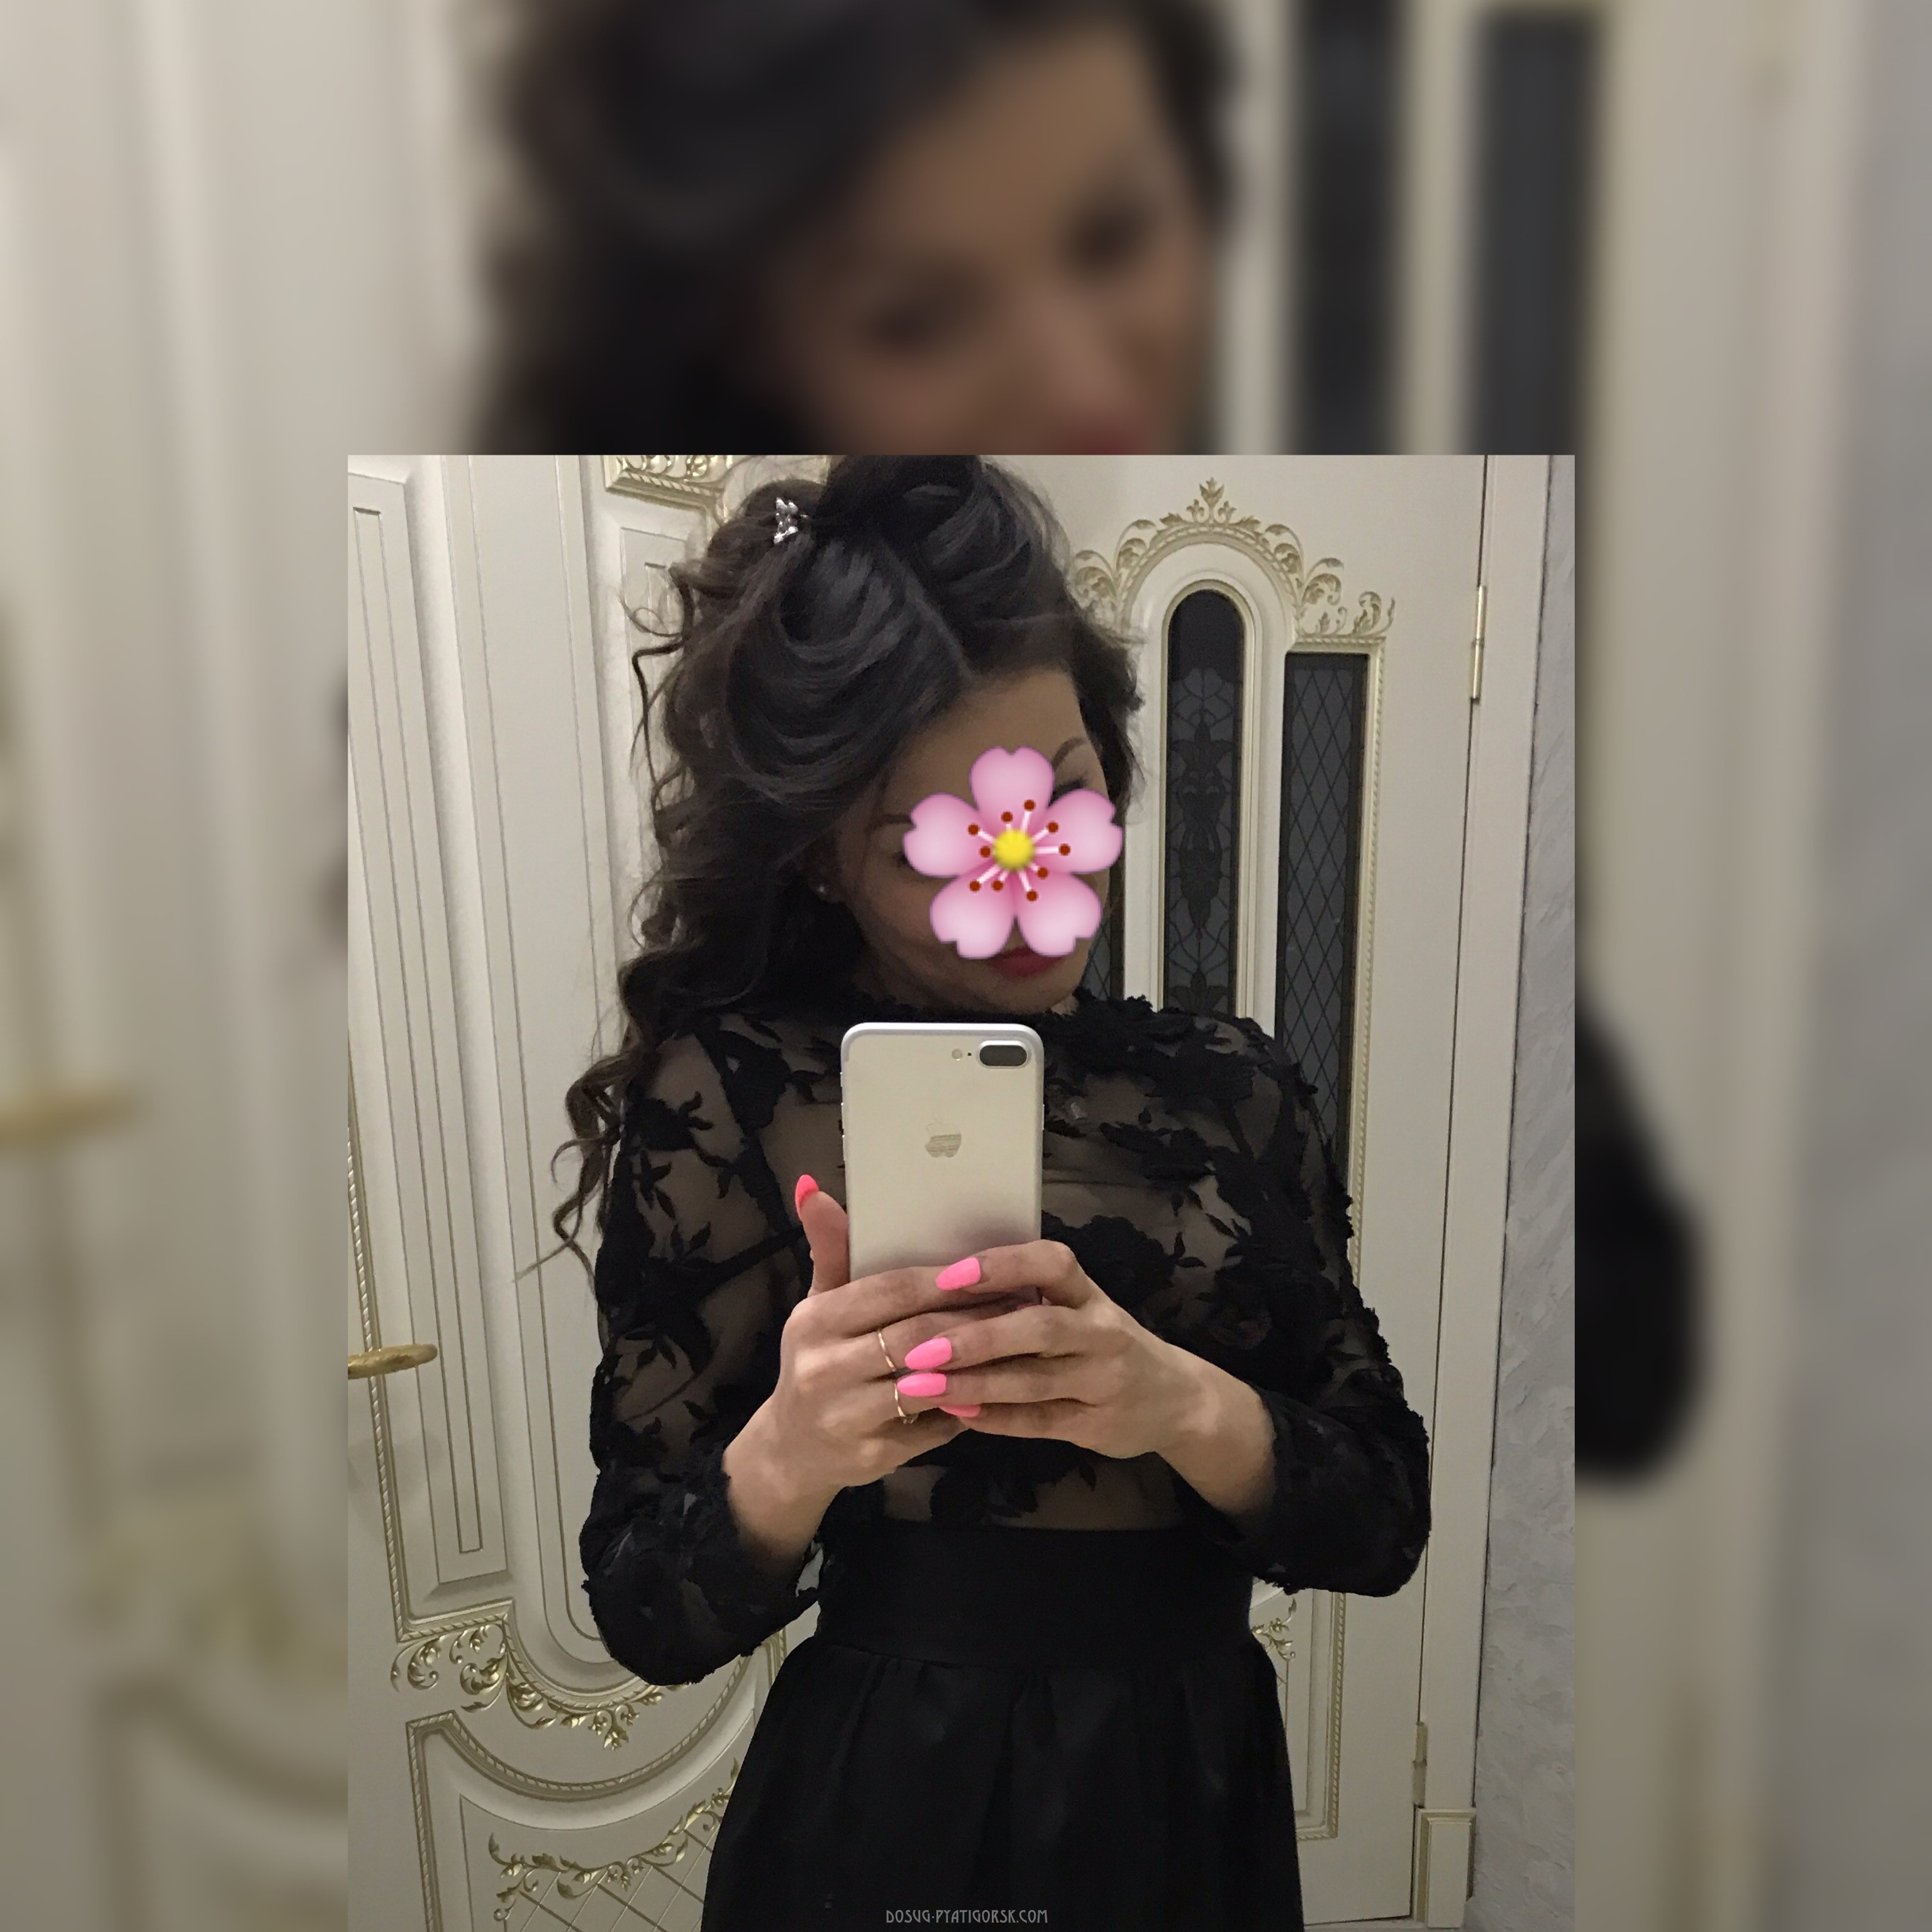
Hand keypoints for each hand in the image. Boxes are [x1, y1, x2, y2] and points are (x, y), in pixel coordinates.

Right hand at [753, 1176, 1039, 1501]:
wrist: (792, 1450)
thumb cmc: (820, 1362)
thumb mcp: (819, 1305)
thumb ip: (831, 1250)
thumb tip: (813, 1186)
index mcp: (816, 1321)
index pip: (892, 1291)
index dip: (945, 1281)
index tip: (990, 1271)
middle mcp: (824, 1368)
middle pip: (917, 1335)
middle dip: (974, 1319)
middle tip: (1022, 1304)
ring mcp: (846, 1416)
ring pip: (931, 1382)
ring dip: (980, 1363)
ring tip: (1019, 1343)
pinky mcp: (872, 1455)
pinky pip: (934, 1424)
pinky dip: (968, 1404)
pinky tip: (999, 1388)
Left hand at [886, 1238, 1208, 1460]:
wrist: (1175, 1399)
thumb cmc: (1103, 1345)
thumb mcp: (1080, 1310)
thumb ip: (1027, 1299)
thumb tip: (941, 1289)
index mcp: (1090, 1294)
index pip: (1052, 1264)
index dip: (1002, 1265)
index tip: (950, 1274)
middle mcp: (1102, 1332)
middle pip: (1040, 1327)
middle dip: (978, 1337)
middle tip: (923, 1346)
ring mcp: (1104, 1380)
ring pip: (1035, 1380)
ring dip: (975, 1382)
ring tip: (924, 1385)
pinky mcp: (1098, 1425)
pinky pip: (1041, 1422)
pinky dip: (997, 1419)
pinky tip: (959, 1414)